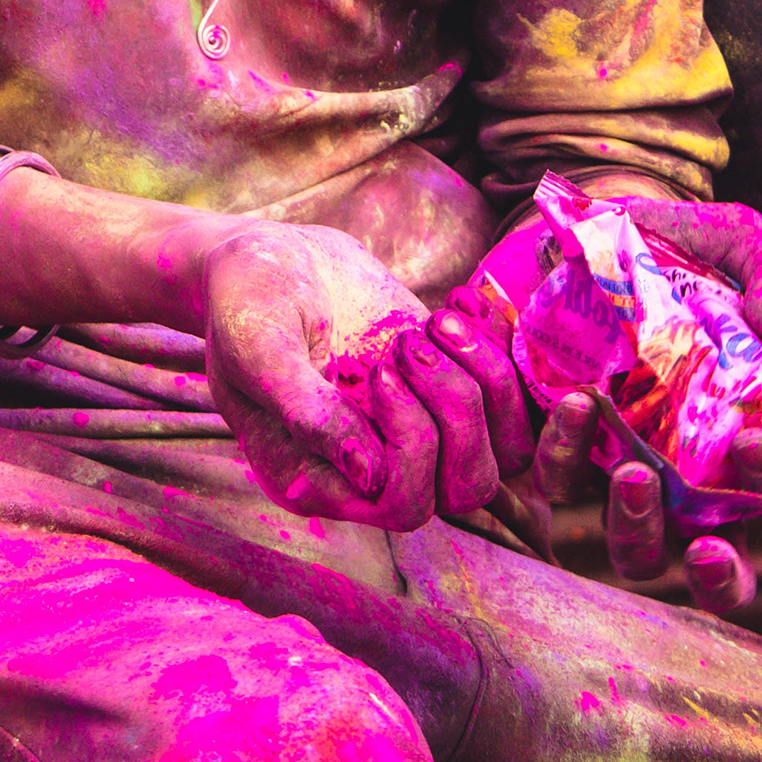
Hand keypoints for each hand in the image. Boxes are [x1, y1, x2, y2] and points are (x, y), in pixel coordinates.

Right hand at [202, 222, 528, 528]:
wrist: (268, 258)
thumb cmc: (246, 300)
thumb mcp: (258, 346)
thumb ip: (305, 410)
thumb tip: (368, 476)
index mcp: (318, 480)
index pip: (404, 503)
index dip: (413, 441)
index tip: (379, 369)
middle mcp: (374, 472)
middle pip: (466, 486)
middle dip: (456, 408)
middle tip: (408, 343)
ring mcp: (416, 433)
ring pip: (503, 452)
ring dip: (485, 382)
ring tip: (434, 323)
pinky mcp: (446, 392)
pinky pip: (515, 406)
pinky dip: (502, 354)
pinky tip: (458, 304)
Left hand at [500, 192, 761, 617]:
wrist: (599, 229)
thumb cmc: (691, 252)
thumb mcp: (746, 246)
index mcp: (760, 437)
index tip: (752, 446)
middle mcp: (699, 474)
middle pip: (721, 565)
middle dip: (720, 575)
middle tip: (708, 544)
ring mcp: (632, 466)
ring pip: (640, 547)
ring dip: (638, 529)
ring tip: (632, 473)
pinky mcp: (570, 445)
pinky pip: (562, 479)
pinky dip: (565, 456)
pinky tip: (574, 406)